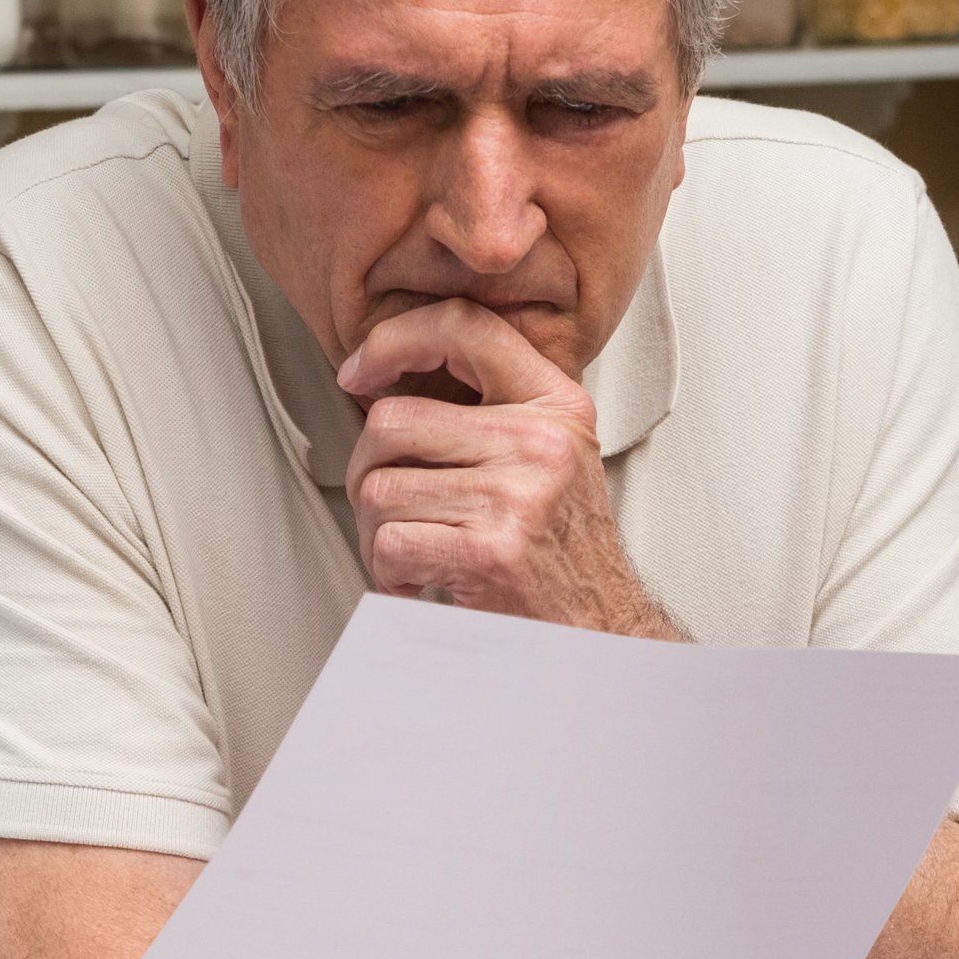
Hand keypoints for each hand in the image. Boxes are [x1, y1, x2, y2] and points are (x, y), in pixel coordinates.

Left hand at [336, 298, 675, 634]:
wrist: (600, 632)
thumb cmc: (559, 552)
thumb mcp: (548, 457)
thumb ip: (491, 409)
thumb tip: (387, 375)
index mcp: (556, 404)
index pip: (462, 325)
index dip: (393, 338)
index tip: (359, 373)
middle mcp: (541, 441)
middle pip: (391, 421)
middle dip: (369, 474)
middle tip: (391, 511)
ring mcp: (517, 494)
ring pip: (379, 488)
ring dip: (377, 534)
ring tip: (414, 553)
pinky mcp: (490, 550)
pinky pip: (390, 542)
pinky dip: (389, 573)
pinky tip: (422, 583)